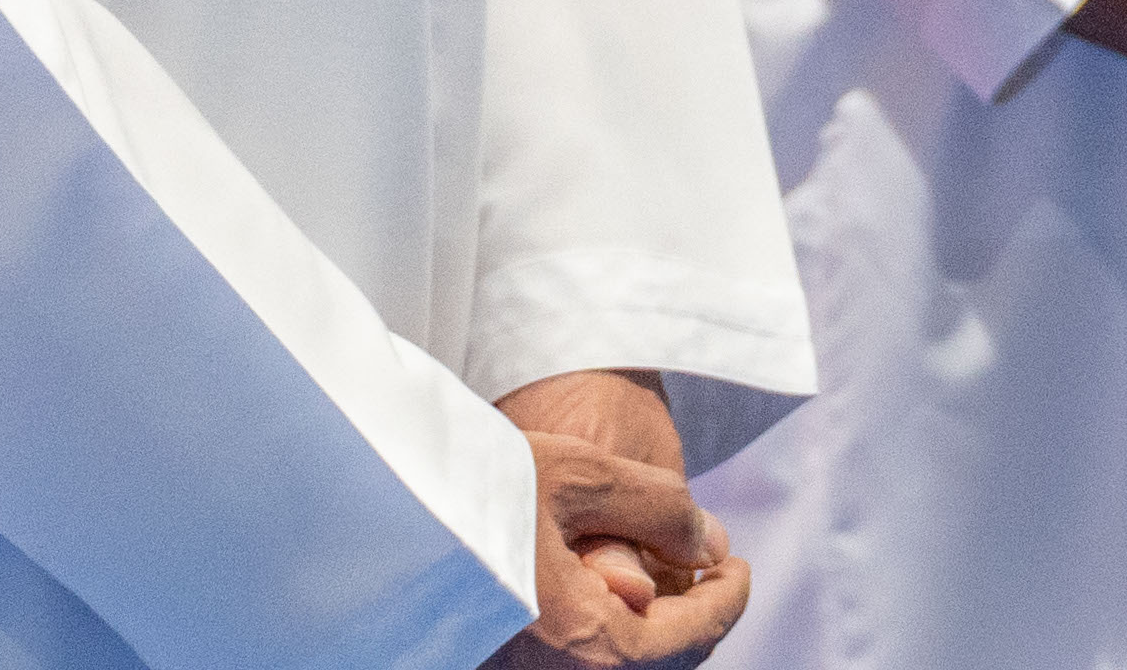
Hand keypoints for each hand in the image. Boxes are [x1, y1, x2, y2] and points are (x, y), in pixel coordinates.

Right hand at [486, 370, 745, 662]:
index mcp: (586, 640)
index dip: (726, 602)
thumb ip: (661, 510)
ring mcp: (522, 668)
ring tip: (665, 573)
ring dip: (651, 629)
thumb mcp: (587, 475)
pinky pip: (576, 658)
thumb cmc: (481, 482)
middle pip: (652, 665)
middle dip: (692, 621)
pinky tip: (611, 585)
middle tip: (712, 572)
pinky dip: (609, 632)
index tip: (739, 565)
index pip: (686, 640)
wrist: (387, 498)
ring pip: (614, 665)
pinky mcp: (498, 657)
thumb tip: (709, 541)